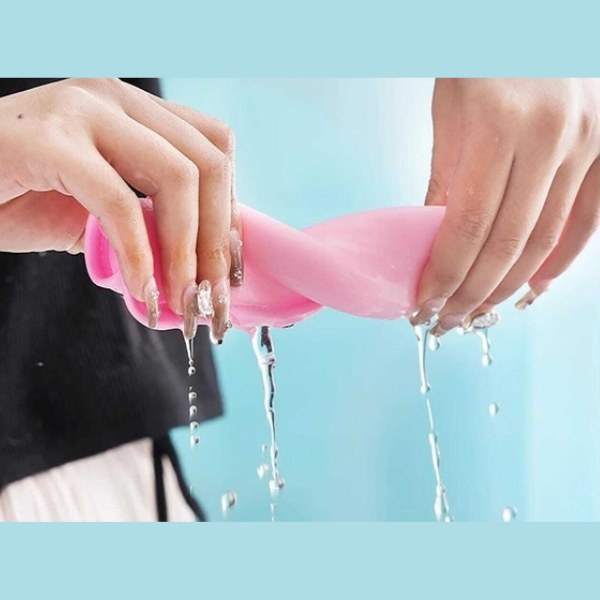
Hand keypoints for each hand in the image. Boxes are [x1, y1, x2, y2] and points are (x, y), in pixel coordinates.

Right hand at [0, 78, 242, 342]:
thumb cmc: (17, 196)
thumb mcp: (100, 209)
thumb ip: (148, 223)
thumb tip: (199, 265)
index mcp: (135, 112)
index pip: (215, 150)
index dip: (231, 212)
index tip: (229, 269)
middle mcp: (116, 100)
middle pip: (209, 164)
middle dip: (218, 241)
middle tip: (212, 299)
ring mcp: (83, 111)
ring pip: (177, 177)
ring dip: (187, 251)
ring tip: (182, 300)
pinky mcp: (49, 141)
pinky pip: (118, 201)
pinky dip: (139, 253)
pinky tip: (141, 290)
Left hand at [411, 78, 599, 332]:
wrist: (532, 24)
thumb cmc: (482, 62)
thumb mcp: (449, 117)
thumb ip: (446, 184)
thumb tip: (433, 246)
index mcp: (500, 125)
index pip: (467, 225)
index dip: (445, 275)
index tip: (425, 303)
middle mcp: (552, 136)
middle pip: (508, 243)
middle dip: (472, 293)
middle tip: (446, 319)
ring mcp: (588, 142)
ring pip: (546, 241)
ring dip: (509, 286)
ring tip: (479, 312)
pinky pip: (586, 221)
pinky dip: (560, 262)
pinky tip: (532, 287)